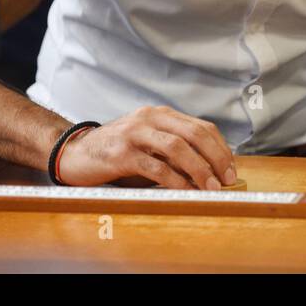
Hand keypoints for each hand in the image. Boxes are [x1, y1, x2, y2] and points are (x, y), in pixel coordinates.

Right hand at [57, 105, 235, 188]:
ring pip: (178, 148)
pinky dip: (175, 181)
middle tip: (227, 179)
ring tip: (211, 188)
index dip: (220, 148)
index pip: (201, 126)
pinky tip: (185, 192)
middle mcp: (149, 118)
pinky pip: (156, 167)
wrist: (75, 152)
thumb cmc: (116, 151)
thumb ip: (173, 150)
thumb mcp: (147, 143)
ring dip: (200, 169)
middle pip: (194, 134)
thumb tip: (208, 171)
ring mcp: (135, 133)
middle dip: (216, 157)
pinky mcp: (122, 153)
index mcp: (160, 114)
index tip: (230, 169)